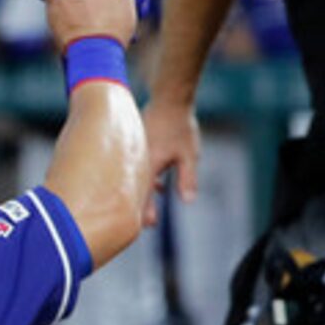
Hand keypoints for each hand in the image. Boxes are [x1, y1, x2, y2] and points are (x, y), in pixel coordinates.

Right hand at [141, 96, 201, 216]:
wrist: (168, 99)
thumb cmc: (180, 126)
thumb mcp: (189, 155)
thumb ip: (187, 178)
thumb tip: (187, 201)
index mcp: (148, 166)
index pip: (142, 196)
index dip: (145, 212)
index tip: (151, 225)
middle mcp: (137, 161)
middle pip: (135, 190)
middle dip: (142, 206)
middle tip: (149, 222)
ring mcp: (134, 153)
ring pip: (135, 178)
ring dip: (143, 191)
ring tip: (151, 204)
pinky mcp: (135, 146)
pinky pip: (136, 167)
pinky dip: (145, 177)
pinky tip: (156, 182)